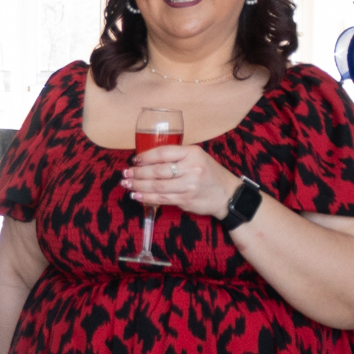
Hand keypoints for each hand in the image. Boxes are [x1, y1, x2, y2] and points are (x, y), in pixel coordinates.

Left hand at [121, 144, 240, 218]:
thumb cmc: (209, 174)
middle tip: (125, 173)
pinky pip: (162, 199)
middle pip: (158, 171)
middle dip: (138, 173)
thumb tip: (147, 160)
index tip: (134, 160)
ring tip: (127, 184)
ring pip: (157, 186)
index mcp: (192, 153)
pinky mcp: (186, 200)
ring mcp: (189, 185)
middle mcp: (191, 168)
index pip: (163, 153)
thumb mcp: (197, 158)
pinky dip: (147, 198)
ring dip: (139, 186)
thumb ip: (177, 157)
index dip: (146, 157)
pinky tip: (137, 196)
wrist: (227, 194)